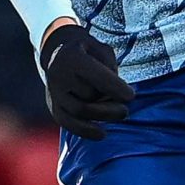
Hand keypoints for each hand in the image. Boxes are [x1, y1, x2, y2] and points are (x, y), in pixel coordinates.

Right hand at [40, 19, 134, 140]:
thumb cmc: (89, 53)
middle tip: (125, 110)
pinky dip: (85, 131)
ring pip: (79, 111)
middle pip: (88, 96)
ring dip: (102, 116)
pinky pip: (67, 123)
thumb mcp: (103, 51)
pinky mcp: (53, 105)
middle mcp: (58, 74)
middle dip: (110, 106)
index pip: (96, 76)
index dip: (115, 88)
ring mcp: (53, 91)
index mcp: (73, 57)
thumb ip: (110, 68)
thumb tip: (118, 93)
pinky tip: (101, 134)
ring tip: (118, 113)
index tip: (131, 96)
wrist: (59, 55)